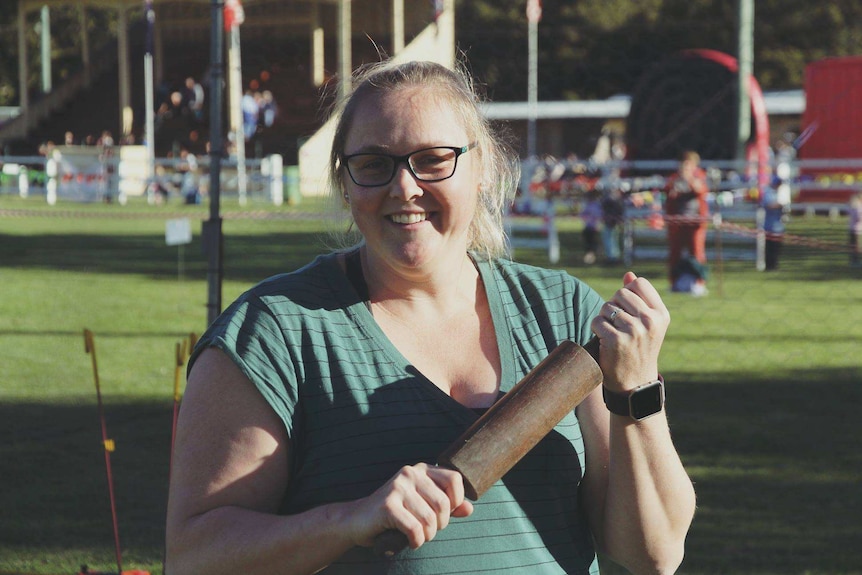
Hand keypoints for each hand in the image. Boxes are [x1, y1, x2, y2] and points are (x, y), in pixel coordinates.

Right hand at [347, 463, 473, 549]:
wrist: (357, 520)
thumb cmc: (394, 514)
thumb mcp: (423, 507)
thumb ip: (447, 506)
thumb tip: (469, 508)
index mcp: (422, 470)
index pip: (455, 479)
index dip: (455, 501)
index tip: (442, 514)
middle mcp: (410, 473)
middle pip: (444, 504)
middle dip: (439, 525)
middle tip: (427, 530)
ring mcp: (398, 487)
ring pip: (430, 520)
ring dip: (427, 536)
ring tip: (416, 536)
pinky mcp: (388, 505)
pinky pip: (414, 529)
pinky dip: (415, 541)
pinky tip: (408, 541)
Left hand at [591, 272, 669, 391]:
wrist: (635, 383)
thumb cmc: (639, 349)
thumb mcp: (646, 323)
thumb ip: (638, 298)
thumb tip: (628, 274)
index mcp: (661, 314)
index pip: (639, 283)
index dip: (627, 293)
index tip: (627, 309)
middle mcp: (650, 321)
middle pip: (620, 293)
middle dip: (613, 306)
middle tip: (617, 324)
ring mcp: (633, 331)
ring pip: (606, 307)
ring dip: (604, 318)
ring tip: (613, 333)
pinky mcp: (616, 340)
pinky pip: (597, 321)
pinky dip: (596, 329)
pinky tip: (605, 341)